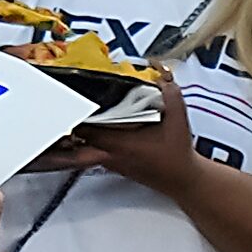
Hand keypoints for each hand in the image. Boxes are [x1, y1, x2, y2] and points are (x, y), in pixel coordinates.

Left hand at [40, 81, 199, 194]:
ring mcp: (109, 161)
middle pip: (77, 136)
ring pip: (83, 144)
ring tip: (79, 109)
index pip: (82, 128)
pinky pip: (93, 149)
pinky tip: (97, 124)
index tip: (68, 97)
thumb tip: (158, 72)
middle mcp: (108, 154)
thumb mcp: (178, 115)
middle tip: (69, 100)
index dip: (73, 112)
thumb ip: (168, 90)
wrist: (182, 179)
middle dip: (72, 118)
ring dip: (81, 128)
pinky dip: (91, 137)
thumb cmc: (177, 152)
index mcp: (118, 142)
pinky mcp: (113, 165)